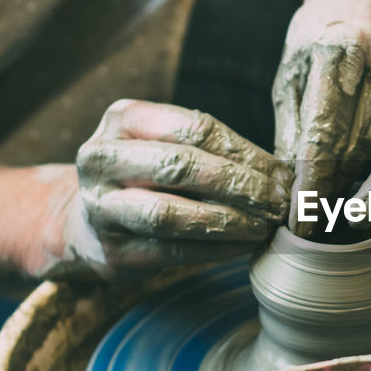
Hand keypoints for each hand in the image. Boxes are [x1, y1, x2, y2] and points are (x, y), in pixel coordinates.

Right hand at [32, 100, 292, 280]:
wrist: (85, 221)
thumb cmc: (147, 176)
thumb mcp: (169, 146)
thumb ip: (215, 151)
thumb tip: (284, 174)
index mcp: (124, 119)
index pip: (194, 128)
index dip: (245, 152)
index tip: (282, 173)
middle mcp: (102, 158)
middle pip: (180, 166)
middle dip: (239, 185)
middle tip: (278, 202)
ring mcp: (100, 206)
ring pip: (170, 213)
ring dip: (228, 221)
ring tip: (263, 226)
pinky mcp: (111, 251)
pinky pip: (170, 251)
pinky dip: (214, 250)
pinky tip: (243, 246)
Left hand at [271, 0, 370, 234]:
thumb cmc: (318, 41)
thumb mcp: (290, 74)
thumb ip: (292, 128)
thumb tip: (294, 191)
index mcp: (335, 49)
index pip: (324, 131)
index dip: (311, 182)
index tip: (301, 217)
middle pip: (365, 139)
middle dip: (340, 187)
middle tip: (319, 221)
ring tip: (360, 213)